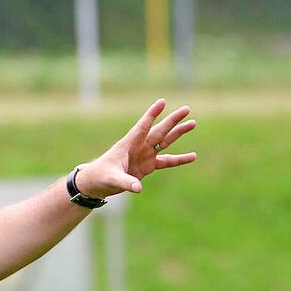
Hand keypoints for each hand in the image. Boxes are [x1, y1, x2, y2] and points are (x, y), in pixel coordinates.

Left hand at [75, 98, 196, 198]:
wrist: (97, 183)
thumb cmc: (100, 176)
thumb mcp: (111, 179)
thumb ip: (125, 182)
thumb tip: (138, 188)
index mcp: (128, 144)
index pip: (142, 127)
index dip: (152, 115)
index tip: (162, 101)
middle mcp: (138, 146)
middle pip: (159, 131)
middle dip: (172, 120)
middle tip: (187, 109)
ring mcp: (144, 155)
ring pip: (165, 141)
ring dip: (178, 133)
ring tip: (193, 123)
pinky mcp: (148, 166)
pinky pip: (167, 161)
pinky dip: (179, 159)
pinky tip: (193, 156)